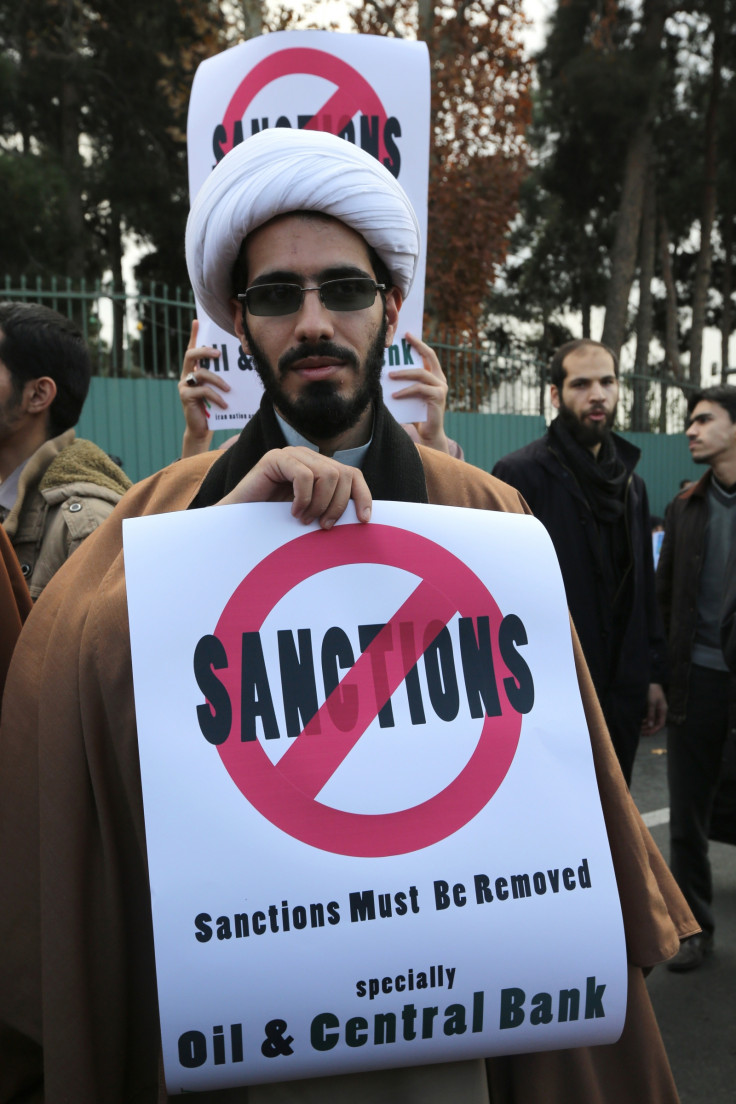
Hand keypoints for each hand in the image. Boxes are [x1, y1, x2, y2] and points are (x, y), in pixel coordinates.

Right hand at [179, 320, 230, 457]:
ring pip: (201, 374)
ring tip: (229, 389)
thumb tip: (237, 366)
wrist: (202, 429)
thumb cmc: (212, 407)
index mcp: (193, 370)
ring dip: (218, 380)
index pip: (192, 349)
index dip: (194, 335)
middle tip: (219, 354)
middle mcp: (185, 375)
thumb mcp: (217, 389)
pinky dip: (216, 397)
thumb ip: (220, 377)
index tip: (197, 321)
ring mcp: (184, 385)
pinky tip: (224, 404)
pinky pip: (203, 391)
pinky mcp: (185, 397)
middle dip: (205, 351)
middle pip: (191, 355)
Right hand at [218, 447, 371, 529]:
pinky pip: (305, 476)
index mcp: (320, 467)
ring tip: (305, 519)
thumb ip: (332, 507)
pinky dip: (303, 499)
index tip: (364, 519)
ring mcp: (292, 454)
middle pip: (343, 474)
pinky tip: (293, 512)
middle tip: (323, 526)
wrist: (240, 521)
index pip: (352, 474)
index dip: (362, 495)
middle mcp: (308, 456)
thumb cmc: (276, 521)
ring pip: (327, 474)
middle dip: (337, 505)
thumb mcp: (312, 514)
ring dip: (319, 504)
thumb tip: (363, 517)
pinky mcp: (275, 458)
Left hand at [388, 332, 450, 452]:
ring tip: (389, 375)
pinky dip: (405, 391)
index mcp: (436, 376)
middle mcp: (441, 380)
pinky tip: (395, 395)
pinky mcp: (438, 397)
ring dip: (403, 373)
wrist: (429, 434)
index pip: (429, 355)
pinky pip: (419, 389)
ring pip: (421, 374)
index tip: (407, 334)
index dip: (419, 343)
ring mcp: (441, 388)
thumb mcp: (412, 394)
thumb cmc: (418, 414)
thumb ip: (408, 382)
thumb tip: (389, 370)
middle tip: (402, 342)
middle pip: (429, 357)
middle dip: (416, 347)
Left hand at [641, 682, 666, 735]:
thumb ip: (651, 714)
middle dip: (650, 729)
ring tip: (640, 729)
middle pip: (656, 723)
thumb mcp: (652, 703)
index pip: (660, 724)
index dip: (654, 730)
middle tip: (642, 733)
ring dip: (647, 725)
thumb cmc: (653, 691)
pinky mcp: (652, 707)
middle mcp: (661, 711)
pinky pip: (650, 717)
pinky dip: (645, 720)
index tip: (647, 734)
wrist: (651, 681)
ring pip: (652, 721)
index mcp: (663, 711)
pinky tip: (640, 722)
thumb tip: (650, 725)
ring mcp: (656, 709)